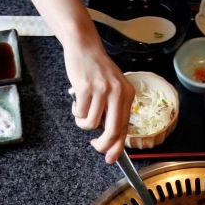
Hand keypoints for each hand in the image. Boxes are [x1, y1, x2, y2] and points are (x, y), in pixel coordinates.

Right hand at [64, 43, 134, 162]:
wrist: (84, 46)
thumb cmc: (97, 69)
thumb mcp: (114, 88)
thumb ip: (114, 109)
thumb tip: (111, 138)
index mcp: (128, 94)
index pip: (125, 127)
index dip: (117, 146)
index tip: (111, 157)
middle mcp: (117, 92)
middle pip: (112, 131)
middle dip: (103, 144)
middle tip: (96, 146)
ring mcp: (102, 90)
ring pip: (91, 123)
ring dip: (83, 122)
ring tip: (82, 109)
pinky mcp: (85, 87)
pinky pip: (79, 113)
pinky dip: (76, 111)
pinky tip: (77, 101)